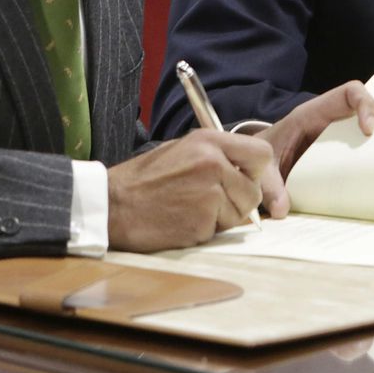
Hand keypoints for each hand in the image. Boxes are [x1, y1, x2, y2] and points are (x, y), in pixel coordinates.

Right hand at [106, 131, 275, 250]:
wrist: (112, 205)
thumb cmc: (143, 179)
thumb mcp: (181, 149)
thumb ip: (216, 155)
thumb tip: (248, 170)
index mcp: (209, 141)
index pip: (261, 154)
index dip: (258, 171)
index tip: (247, 179)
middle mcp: (213, 164)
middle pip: (253, 191)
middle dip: (239, 201)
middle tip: (211, 201)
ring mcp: (209, 194)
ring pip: (240, 214)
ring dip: (222, 217)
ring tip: (190, 209)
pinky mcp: (202, 222)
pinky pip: (220, 230)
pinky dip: (206, 230)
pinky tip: (182, 221)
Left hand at [259, 81, 373, 197]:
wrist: (258, 163)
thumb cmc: (264, 155)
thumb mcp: (263, 167)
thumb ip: (269, 185)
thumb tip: (282, 209)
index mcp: (313, 114)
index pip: (349, 94)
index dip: (365, 105)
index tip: (368, 130)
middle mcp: (332, 122)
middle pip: (369, 112)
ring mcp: (340, 139)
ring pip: (371, 134)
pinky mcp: (342, 156)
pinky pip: (363, 154)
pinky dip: (372, 165)